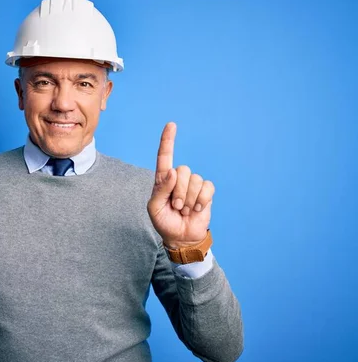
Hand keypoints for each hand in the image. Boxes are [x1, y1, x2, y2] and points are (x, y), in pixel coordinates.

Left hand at [147, 122, 213, 247]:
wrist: (181, 237)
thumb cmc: (164, 222)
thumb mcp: (154, 208)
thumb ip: (160, 189)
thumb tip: (172, 171)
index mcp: (163, 180)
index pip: (164, 157)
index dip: (168, 140)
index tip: (171, 125)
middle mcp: (179, 178)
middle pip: (182, 170)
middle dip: (179, 192)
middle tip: (176, 207)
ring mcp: (193, 185)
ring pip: (195, 180)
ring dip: (189, 199)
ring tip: (185, 210)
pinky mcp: (206, 192)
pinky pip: (207, 187)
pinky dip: (201, 200)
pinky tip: (196, 209)